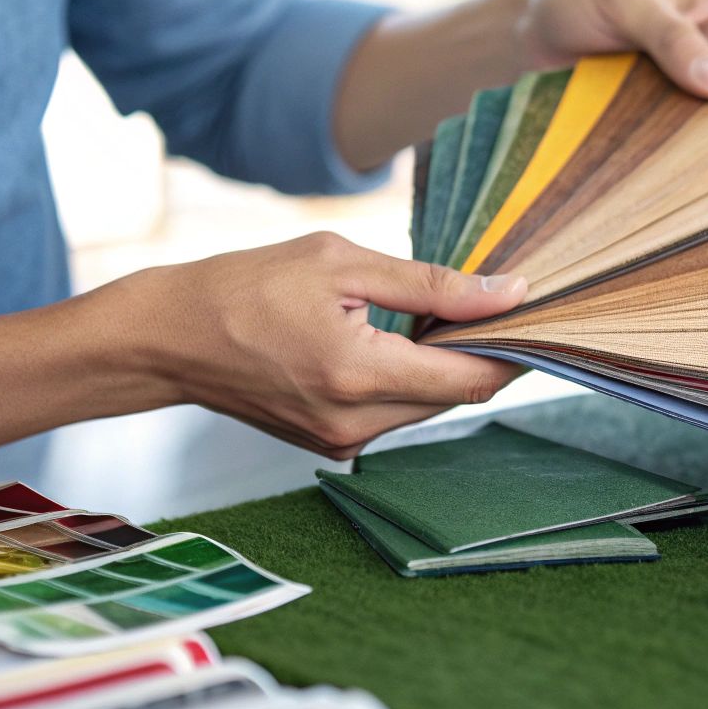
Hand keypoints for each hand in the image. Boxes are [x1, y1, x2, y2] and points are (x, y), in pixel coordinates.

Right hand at [119, 232, 527, 458]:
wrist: (169, 338)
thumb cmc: (247, 287)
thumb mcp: (341, 263)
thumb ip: (432, 284)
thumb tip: (509, 292)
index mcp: (359, 374)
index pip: (472, 378)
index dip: (514, 349)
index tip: (537, 314)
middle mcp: (355, 424)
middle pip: (455, 395)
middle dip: (481, 353)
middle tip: (493, 302)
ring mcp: (341, 443)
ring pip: (427, 406)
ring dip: (442, 366)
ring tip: (437, 315)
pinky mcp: (331, 445)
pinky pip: (394, 413)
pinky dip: (408, 379)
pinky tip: (394, 340)